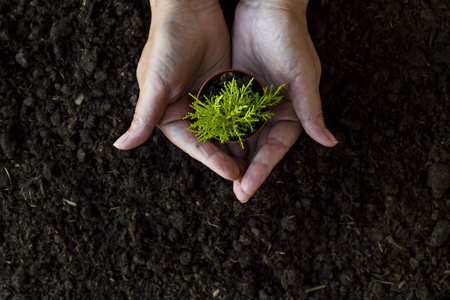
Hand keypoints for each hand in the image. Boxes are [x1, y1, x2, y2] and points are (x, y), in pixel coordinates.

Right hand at [114, 0, 246, 179]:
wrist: (190, 11)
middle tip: (249, 173)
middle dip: (228, 157)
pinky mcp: (224, 88)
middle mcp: (189, 112)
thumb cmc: (167, 46)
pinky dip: (246, 122)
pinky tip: (261, 133)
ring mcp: (208, 101)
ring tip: (258, 160)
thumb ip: (144, 118)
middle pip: (212, 141)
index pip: (193, 144)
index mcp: (169, 116)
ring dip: (240, 143)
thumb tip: (119, 147)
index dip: (211, 159)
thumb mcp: (156, 85)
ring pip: (226, 129)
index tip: (231, 173)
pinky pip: (236, 110)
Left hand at [231, 0, 337, 201]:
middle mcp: (271, 112)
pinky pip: (227, 117)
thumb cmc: (289, 40)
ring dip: (232, 155)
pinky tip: (210, 147)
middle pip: (258, 148)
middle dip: (247, 170)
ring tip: (222, 176)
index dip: (262, 170)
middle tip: (236, 193)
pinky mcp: (235, 91)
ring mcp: (252, 104)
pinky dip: (220, 133)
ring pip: (241, 136)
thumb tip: (330, 142)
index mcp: (291, 112)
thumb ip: (310, 110)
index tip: (247, 189)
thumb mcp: (301, 76)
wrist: (265, 9)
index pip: (276, 148)